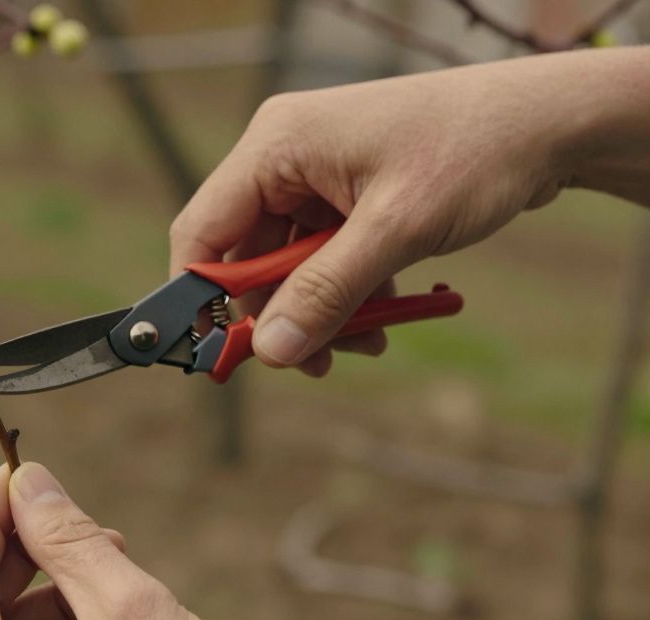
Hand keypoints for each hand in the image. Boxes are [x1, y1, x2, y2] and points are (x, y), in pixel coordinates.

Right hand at [169, 48, 649, 375]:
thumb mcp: (395, 230)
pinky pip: (325, 258)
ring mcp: (318, 177)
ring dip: (322, 311)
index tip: (218, 351)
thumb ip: (326, 293)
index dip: (201, 296)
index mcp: (278, 146)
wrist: (550, 125)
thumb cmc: (473, 151)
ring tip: (367, 343)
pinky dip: (348, 293)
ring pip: (290, 266)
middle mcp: (287, 157)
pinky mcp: (349, 196)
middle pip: (247, 256)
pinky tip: (384, 319)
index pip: (203, 230)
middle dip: (280, 313)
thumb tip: (269, 351)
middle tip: (312, 362)